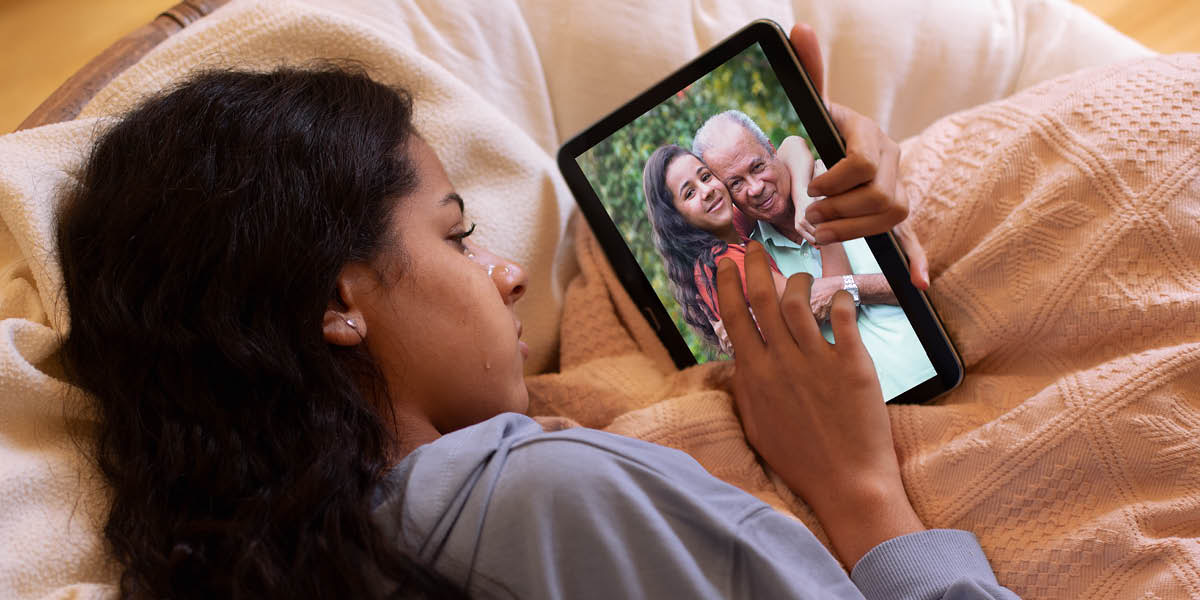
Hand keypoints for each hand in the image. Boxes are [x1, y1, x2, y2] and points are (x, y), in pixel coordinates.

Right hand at [717, 240, 923, 565]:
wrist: (847, 483)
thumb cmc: (799, 460)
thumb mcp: (756, 426)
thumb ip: (745, 389)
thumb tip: (737, 363)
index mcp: (756, 375)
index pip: (736, 316)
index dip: (728, 283)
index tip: (726, 261)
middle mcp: (782, 362)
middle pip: (764, 299)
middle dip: (756, 266)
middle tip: (755, 246)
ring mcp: (817, 361)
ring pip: (801, 302)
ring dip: (797, 280)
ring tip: (800, 275)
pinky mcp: (853, 365)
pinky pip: (844, 318)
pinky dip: (841, 300)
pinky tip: (840, 294)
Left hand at [788, 24, 929, 290]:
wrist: (851, 144)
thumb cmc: (829, 128)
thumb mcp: (817, 104)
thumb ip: (810, 70)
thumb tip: (798, 27)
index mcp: (872, 136)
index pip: (861, 164)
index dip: (834, 180)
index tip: (812, 187)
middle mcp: (894, 161)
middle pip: (877, 197)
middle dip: (839, 211)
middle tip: (808, 218)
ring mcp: (901, 189)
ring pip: (889, 219)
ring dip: (852, 231)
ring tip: (819, 232)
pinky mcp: (900, 215)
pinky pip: (915, 240)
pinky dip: (916, 261)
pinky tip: (916, 283)